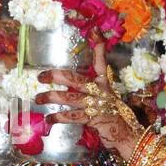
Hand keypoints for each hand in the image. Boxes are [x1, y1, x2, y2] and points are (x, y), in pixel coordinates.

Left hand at [34, 43, 142, 161]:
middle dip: (56, 76)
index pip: (101, 61)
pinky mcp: (94, 119)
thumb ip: (89, 89)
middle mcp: (101, 91)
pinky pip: (72, 117)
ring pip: (70, 98)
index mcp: (104, 83)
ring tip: (38, 99)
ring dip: (52, 98)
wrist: (128, 135)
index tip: (95, 30)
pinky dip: (58, 118)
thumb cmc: (113, 115)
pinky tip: (48, 119)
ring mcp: (97, 104)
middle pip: (75, 79)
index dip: (98, 46)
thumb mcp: (104, 97)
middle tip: (41, 76)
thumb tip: (68, 83)